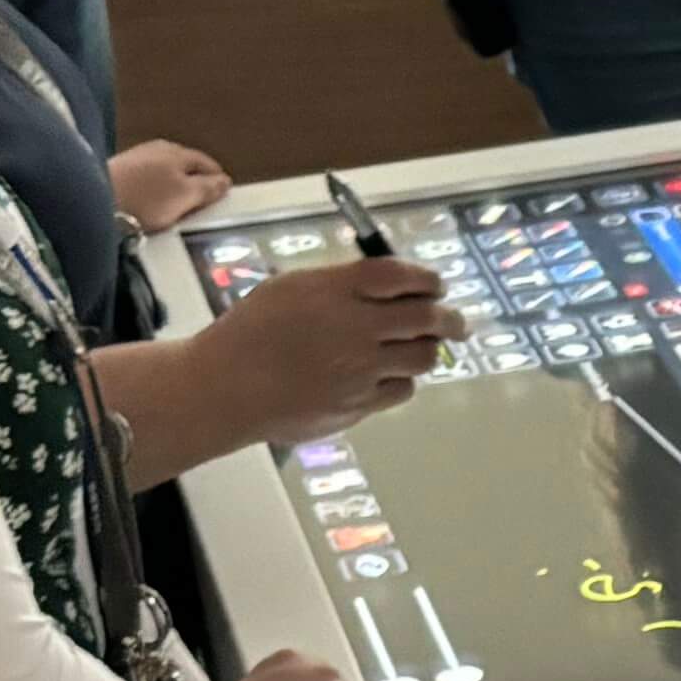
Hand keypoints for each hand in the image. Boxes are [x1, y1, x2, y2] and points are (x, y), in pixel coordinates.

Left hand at [106, 137, 230, 231]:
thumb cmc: (143, 198)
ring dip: (171, 191)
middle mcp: (156, 150)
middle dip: (193, 185)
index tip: (222, 196)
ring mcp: (135, 161)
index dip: (217, 181)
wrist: (95, 203)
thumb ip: (208, 187)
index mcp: (177, 151)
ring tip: (173, 212)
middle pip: (184, 168)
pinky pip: (145, 185)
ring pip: (163, 175)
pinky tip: (149, 209)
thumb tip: (224, 181)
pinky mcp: (118, 175)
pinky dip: (152, 196)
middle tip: (200, 208)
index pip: (207, 163)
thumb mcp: (186, 195)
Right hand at [181, 253, 462, 442]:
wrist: (225, 388)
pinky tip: (390, 375)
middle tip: (455, 321)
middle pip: (427, 317)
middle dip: (448, 317)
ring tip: (423, 347)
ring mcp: (361, 369)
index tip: (435, 283)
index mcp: (337, 290)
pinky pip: (402, 389)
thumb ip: (339, 283)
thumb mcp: (291, 287)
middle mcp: (356, 327)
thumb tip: (383, 283)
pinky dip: (403, 380)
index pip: (402, 275)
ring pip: (423, 356)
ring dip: (428, 349)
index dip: (427, 279)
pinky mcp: (359, 405)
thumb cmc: (249, 333)